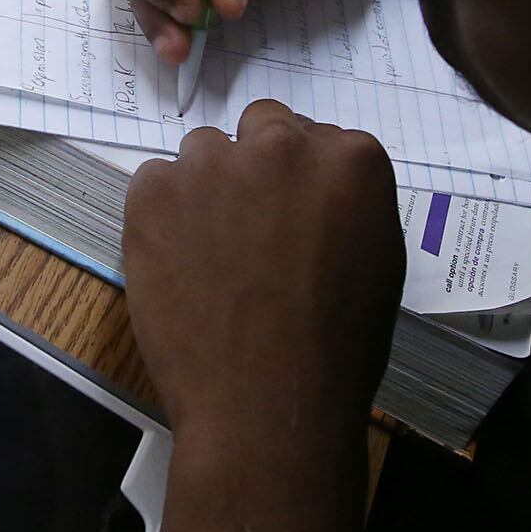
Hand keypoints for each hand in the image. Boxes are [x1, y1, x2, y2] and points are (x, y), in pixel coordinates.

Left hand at [122, 101, 403, 454]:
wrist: (266, 402)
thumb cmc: (335, 348)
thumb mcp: (376, 262)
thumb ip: (346, 205)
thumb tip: (316, 194)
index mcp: (350, 159)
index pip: (316, 138)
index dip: (300, 179)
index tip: (293, 214)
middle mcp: (281, 146)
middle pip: (259, 129)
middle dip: (256, 168)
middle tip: (251, 228)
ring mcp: (212, 165)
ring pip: (203, 154)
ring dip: (207, 189)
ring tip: (210, 254)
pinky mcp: (153, 192)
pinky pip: (154, 182)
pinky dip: (161, 214)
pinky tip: (177, 264)